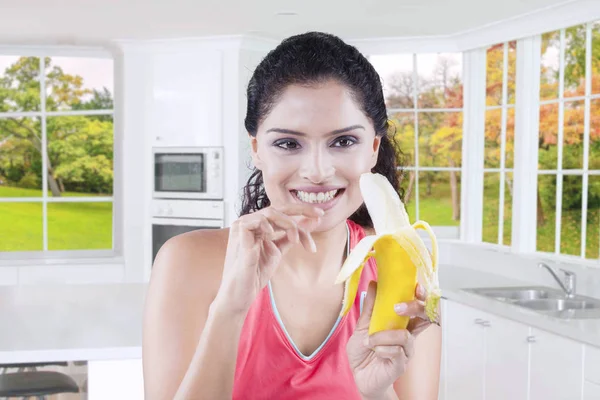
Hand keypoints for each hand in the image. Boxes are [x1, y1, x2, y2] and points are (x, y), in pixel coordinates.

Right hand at [213, 203, 323, 314]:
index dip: (302, 210)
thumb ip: (292, 236)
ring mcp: (243, 227)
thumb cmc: (255, 273)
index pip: (282, 211)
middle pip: (278, 207)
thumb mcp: (278, 251)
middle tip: (318, 216)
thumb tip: (311, 222)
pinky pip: (254, 221)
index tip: (321, 214)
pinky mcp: (238, 235)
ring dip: (288, 224)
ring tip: (296, 240)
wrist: (241, 293)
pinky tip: (273, 234)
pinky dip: (267, 225)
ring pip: (270, 212)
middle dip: (301, 210)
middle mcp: (251, 223)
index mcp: (259, 225)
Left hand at [346, 281, 434, 398]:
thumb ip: (370, 307)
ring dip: (384, 335)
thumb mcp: (363, 325)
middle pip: (426, 317)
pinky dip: (383, 348)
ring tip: (369, 340)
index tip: (416, 287)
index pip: (419, 307)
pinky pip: (398, 352)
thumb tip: (374, 283)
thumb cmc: (364, 352)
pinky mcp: (401, 364)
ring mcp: (406, 350)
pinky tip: (375, 350)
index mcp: (401, 324)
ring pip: (405, 336)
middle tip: (397, 307)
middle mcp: (408, 335)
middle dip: (415, 307)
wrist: (359, 377)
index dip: (422, 296)